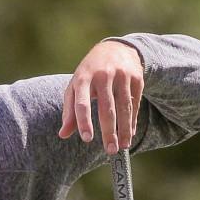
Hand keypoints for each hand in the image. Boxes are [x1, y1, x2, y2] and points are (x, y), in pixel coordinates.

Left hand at [59, 39, 144, 154]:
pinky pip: (135, 103)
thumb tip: (63, 134)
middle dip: (109, 131)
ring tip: (123, 146)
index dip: (83, 121)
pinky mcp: (136, 78)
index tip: (87, 139)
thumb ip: (70, 111)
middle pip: (106, 108)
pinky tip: (130, 134)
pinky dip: (133, 120)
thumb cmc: (90, 72)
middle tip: (110, 151)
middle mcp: (103, 75)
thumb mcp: (76, 86)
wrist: (115, 48)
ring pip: (124, 107)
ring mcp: (121, 75)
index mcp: (83, 78)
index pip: (82, 103)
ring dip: (124, 129)